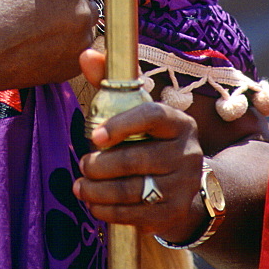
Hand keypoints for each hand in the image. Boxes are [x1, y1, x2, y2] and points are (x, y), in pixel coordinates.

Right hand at [0, 0, 102, 94]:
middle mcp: (83, 17)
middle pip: (90, 1)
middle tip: (43, 2)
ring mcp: (79, 46)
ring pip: (85, 27)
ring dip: (70, 23)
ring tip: (38, 24)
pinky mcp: (71, 69)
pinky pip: (76, 50)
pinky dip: (64, 46)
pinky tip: (38, 43)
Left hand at [73, 49, 205, 240]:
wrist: (183, 186)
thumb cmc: (149, 139)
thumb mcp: (134, 109)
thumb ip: (109, 82)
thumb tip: (86, 54)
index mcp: (179, 122)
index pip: (153, 116)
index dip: (122, 124)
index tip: (93, 135)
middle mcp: (188, 153)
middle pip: (138, 159)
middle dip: (102, 164)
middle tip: (83, 164)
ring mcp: (183, 185)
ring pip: (134, 190)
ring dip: (99, 190)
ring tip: (80, 186)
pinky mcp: (173, 213)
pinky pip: (136, 215)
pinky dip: (109, 211)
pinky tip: (94, 204)